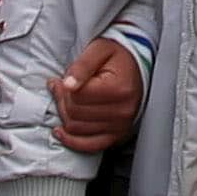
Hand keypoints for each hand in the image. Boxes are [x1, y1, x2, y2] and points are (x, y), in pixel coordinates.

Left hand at [50, 35, 142, 151]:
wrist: (137, 67)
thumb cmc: (117, 57)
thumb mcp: (99, 49)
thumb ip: (82, 66)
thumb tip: (67, 85)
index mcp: (119, 89)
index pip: (77, 97)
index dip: (61, 88)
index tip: (59, 81)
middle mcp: (122, 111)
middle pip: (75, 114)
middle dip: (61, 101)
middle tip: (60, 89)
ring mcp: (121, 126)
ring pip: (77, 129)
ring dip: (64, 116)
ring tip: (65, 102)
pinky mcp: (117, 135)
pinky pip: (89, 146)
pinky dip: (72, 141)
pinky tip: (62, 132)